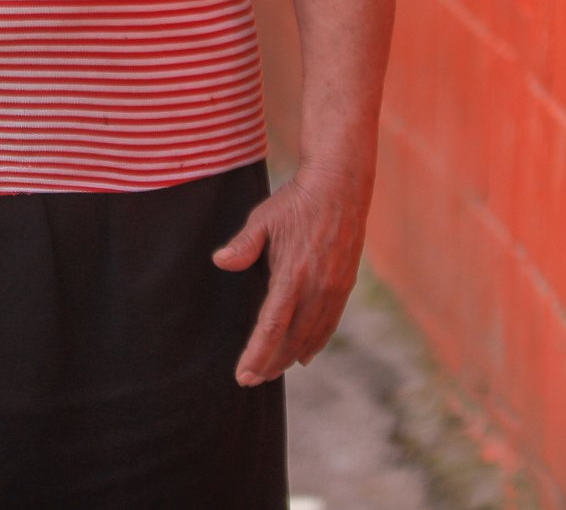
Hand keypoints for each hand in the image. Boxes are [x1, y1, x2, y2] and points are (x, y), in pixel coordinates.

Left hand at [211, 167, 365, 384]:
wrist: (340, 186)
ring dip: (292, 356)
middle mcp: (317, 288)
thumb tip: (220, 262)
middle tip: (252, 380)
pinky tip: (304, 355)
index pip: (272, 326)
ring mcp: (334, 289)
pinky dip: (316, 342)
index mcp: (293, 275)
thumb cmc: (296, 202)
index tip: (243, 376)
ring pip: (312, 336)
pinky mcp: (345, 285)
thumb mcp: (264, 219)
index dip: (257, 354)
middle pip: (292, 339)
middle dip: (272, 363)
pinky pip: (330, 323)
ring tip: (273, 371)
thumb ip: (244, 245)